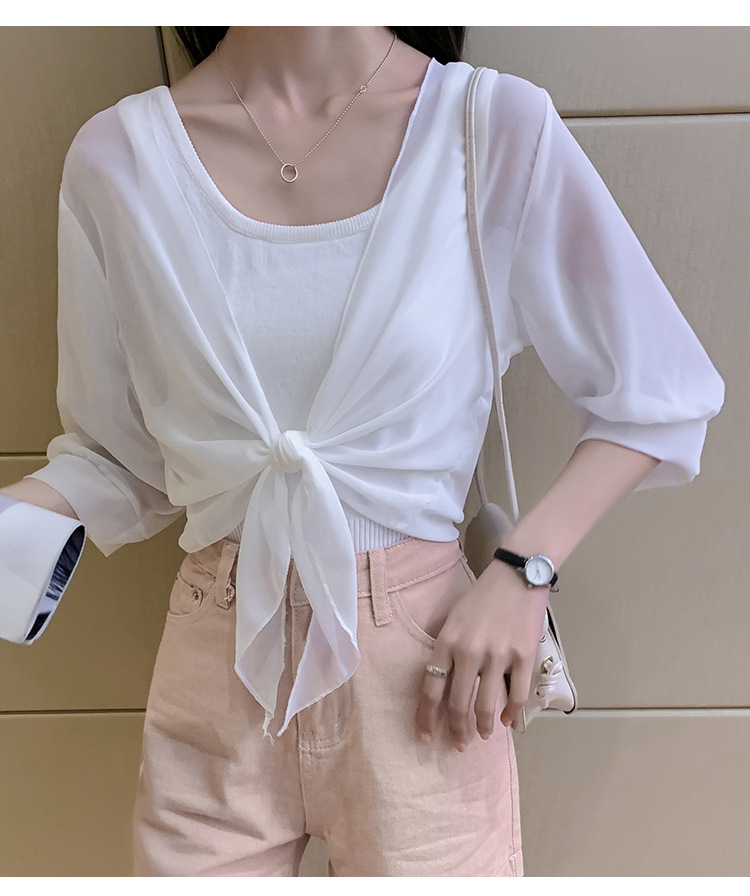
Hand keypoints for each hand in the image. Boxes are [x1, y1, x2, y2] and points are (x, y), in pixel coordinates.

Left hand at [415, 559, 549, 748]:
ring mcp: (498, 655)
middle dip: (457, 730)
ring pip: (486, 705)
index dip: (427, 718)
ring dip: (482, 727)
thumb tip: (443, 684)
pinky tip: (506, 722)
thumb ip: (447, 649)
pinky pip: (517, 695)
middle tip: (458, 743)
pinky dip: (511, 714)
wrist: (517, 575)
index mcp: (447, 641)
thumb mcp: (453, 619)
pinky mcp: (523, 656)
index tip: (426, 737)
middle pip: (458, 703)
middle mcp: (469, 651)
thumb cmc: (482, 596)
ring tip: (482, 735)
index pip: (431, 688)